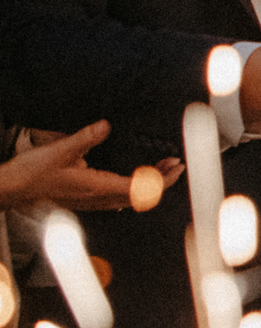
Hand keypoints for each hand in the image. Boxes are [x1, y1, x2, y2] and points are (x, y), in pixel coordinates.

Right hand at [0, 122, 181, 212]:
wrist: (12, 189)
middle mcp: (99, 198)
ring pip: (131, 197)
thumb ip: (85, 138)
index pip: (142, 189)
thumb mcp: (60, 150)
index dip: (163, 180)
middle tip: (175, 164)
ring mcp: (93, 201)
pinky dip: (134, 188)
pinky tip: (134, 179)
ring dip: (149, 184)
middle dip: (162, 180)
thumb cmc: (32, 174)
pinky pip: (118, 197)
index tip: (177, 167)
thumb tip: (106, 126)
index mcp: (97, 188)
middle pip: (142, 195)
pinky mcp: (87, 200)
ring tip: (161, 168)